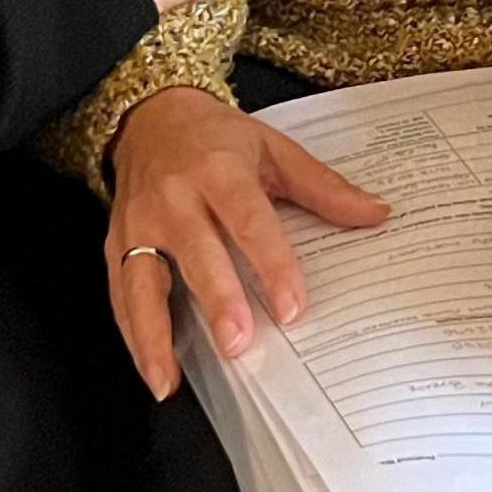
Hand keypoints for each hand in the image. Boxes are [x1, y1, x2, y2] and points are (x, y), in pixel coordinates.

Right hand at [103, 86, 389, 399]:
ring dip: (155, 332)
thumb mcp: (273, 148)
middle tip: (237, 342)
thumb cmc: (214, 137)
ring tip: (170, 377)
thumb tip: (375, 213)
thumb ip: (323, 186)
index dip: (271, 263)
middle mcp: (174, 196)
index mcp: (219, 169)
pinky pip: (121, 294)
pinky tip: (154, 370)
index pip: (248, 219)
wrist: (148, 114)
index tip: (291, 305)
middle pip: (196, 253)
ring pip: (142, 281)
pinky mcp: (116, 243)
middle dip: (216, 300)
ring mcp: (140, 222)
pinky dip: (134, 336)